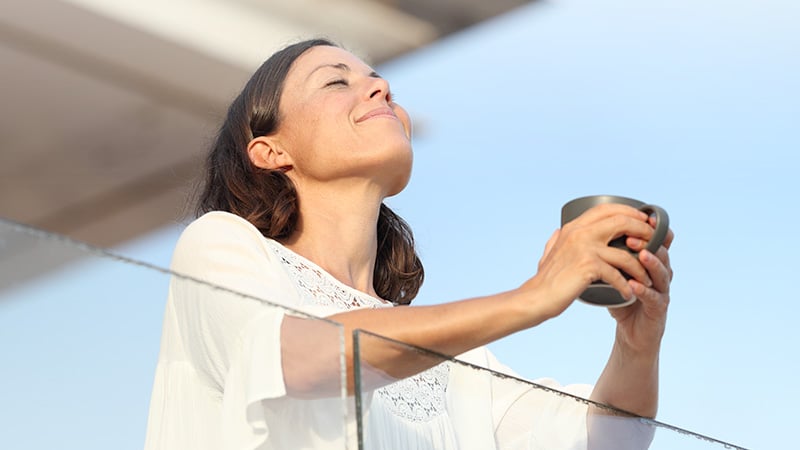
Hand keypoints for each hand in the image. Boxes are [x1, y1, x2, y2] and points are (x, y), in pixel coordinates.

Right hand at [525, 204, 661, 317]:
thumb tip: (559, 231)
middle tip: (654, 243)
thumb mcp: (549, 252)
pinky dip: (626, 285)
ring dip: (640, 267)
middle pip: (621, 221)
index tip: (643, 220)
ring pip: (625, 252)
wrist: (536, 298)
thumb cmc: (544, 280)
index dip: (629, 212)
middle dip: (643, 231)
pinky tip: (629, 294)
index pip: (606, 208)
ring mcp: (584, 248)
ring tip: (646, 278)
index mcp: (573, 227)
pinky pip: (617, 274)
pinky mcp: (588, 267)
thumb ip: (556, 240)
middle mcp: (579, 233)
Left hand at [609, 221, 674, 355]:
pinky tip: (634, 286)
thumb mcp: (614, 274)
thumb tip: (582, 233)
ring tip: (640, 255)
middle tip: (631, 237)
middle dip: (648, 243)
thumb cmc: (622, 300)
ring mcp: (662, 291)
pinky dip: (644, 291)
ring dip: (651, 263)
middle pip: (662, 253)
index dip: (650, 229)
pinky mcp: (659, 309)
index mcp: (651, 262)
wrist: (630, 333)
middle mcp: (660, 273)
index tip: (637, 218)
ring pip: (663, 273)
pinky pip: (654, 298)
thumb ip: (605, 255)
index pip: (656, 240)